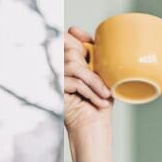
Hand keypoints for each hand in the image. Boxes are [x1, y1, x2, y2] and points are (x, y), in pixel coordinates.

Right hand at [63, 26, 114, 161]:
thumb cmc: (99, 100)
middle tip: (102, 80)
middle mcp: (57, 68)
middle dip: (90, 65)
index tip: (87, 42)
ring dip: (94, 81)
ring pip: (74, 66)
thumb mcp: (100, 73)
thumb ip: (94, 53)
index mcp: (67, 60)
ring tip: (105, 94)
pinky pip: (74, 82)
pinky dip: (91, 91)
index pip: (64, 39)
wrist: (94, 125)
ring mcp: (55, 80)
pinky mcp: (56, 92)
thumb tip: (86, 35)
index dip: (74, 36)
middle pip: (69, 51)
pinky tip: (99, 100)